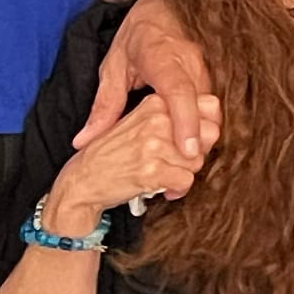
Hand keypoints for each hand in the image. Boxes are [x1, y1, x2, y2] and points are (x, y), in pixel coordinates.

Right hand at [45, 98, 205, 235]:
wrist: (81, 180)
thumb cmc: (112, 154)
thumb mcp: (137, 122)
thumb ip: (170, 118)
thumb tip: (212, 124)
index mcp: (155, 103)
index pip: (210, 106)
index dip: (205, 127)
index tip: (190, 141)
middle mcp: (157, 120)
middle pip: (210, 134)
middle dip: (198, 151)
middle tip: (178, 162)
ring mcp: (154, 145)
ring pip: (198, 160)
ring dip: (184, 173)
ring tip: (165, 176)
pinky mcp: (152, 170)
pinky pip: (186, 181)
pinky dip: (177, 190)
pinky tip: (163, 189)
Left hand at [83, 0, 220, 173]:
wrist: (168, 1)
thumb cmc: (138, 33)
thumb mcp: (113, 65)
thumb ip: (104, 106)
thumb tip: (84, 141)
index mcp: (163, 58)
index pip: (179, 92)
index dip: (186, 121)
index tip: (189, 150)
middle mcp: (192, 63)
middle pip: (203, 109)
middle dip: (197, 141)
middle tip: (179, 169)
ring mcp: (210, 67)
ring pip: (212, 110)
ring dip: (202, 135)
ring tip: (183, 160)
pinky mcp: (217, 73)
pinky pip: (213, 105)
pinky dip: (204, 124)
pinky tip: (190, 139)